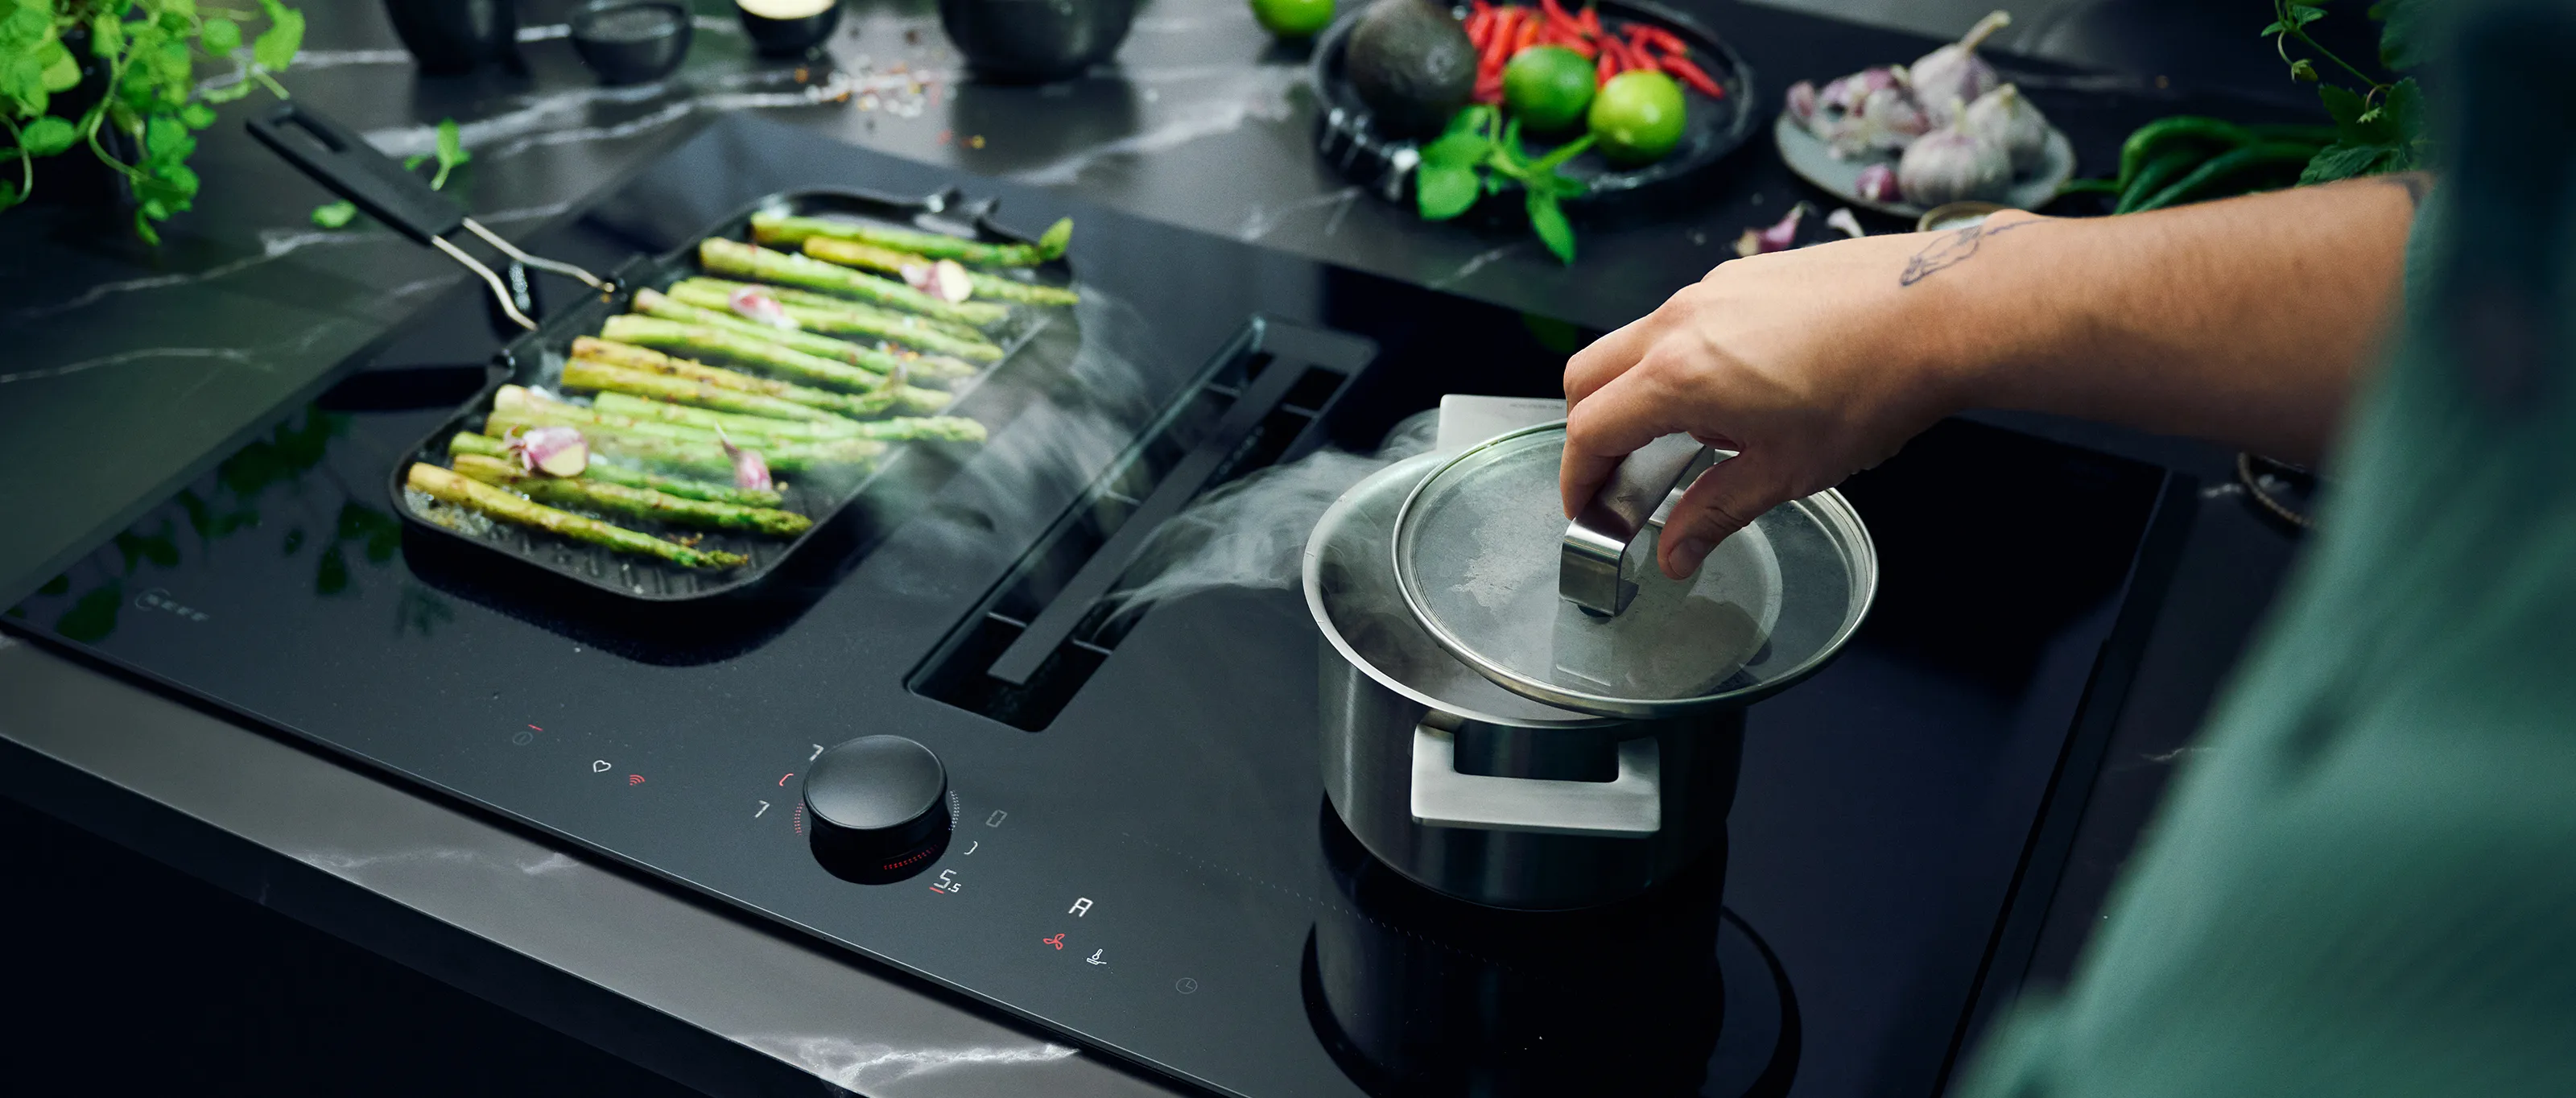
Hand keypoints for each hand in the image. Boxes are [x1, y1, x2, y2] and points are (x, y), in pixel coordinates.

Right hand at [1562, 215, 2031, 578]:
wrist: (1940, 310)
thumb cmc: (1871, 390)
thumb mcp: (1786, 473)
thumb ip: (1715, 513)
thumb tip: (1674, 555)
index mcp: (1677, 377)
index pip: (1589, 429)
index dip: (1578, 478)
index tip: (1587, 509)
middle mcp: (1679, 322)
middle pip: (1588, 376)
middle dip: (1588, 431)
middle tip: (1615, 477)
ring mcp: (1710, 290)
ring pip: (1634, 342)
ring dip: (1636, 393)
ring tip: (1692, 439)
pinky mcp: (1744, 274)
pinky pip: (1683, 320)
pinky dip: (1679, 360)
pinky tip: (1738, 393)